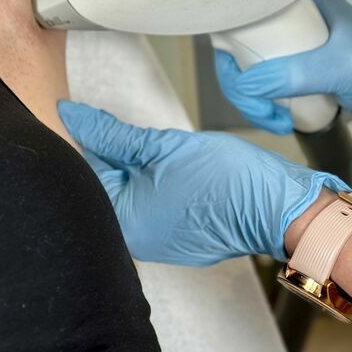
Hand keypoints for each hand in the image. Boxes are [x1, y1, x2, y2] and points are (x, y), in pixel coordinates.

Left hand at [57, 99, 348, 265]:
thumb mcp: (163, 146)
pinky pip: (146, 205)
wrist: (279, 210)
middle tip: (114, 124)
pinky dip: (147, 182)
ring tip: (144, 145)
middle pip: (102, 185)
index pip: (85, 171)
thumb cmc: (228, 181)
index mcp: (122, 219)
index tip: (77, 111)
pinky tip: (159, 165)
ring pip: (124, 193)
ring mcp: (153, 240)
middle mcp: (131, 238)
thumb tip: (72, 117)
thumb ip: (113, 135)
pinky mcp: (172, 237)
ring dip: (127, 166)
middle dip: (104, 152)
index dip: (83, 137)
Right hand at [214, 0, 351, 133]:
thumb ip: (297, 74)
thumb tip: (245, 84)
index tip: (234, 67)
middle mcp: (278, 14)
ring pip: (236, 68)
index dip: (222, 33)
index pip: (239, 5)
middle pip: (229, 44)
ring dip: (247, 100)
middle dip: (238, 85)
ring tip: (276, 121)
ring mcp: (276, 40)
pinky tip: (277, 119)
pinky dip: (256, 104)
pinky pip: (251, 82)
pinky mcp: (278, 63)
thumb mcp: (343, 68)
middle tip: (263, 111)